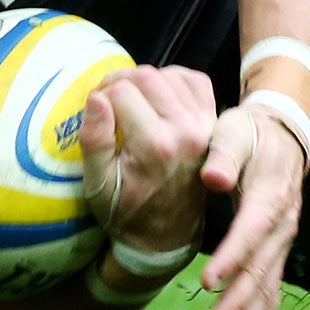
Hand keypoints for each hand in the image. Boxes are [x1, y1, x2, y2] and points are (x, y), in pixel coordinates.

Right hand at [82, 65, 217, 253]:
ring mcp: (204, 125)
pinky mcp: (214, 123)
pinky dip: (174, 79)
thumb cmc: (125, 212)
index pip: (120, 92)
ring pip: (169, 75)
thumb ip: (94, 141)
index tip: (95, 113)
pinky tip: (158, 96)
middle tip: (107, 102)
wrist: (167, 234)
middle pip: (146, 77)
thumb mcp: (98, 187)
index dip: (99, 96)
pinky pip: (196, 81)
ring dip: (145, 81)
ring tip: (129, 101)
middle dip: (119, 83)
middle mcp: (185, 131)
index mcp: (155, 146)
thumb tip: (96, 98)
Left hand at [199, 106, 305, 309]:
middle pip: (260, 271)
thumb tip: (211, 177)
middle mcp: (281, 226)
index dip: (231, 258)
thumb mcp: (235, 131)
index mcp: (269, 197)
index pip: (249, 232)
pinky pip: (273, 293)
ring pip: (267, 288)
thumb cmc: (250, 133)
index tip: (207, 283)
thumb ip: (223, 153)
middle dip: (237, 305)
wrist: (282, 135)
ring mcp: (282, 243)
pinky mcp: (277, 253)